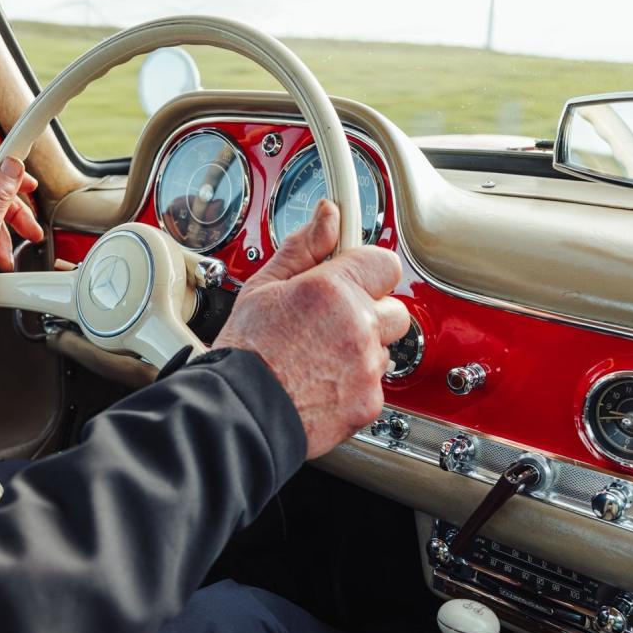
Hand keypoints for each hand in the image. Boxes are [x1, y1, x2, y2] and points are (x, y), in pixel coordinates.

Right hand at [214, 200, 408, 458]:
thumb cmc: (246, 355)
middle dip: (368, 311)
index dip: (365, 268)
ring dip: (362, 348)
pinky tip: (322, 381)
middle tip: (330, 320)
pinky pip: (374, 383)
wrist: (239, 414)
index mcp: (333, 291)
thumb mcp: (263, 288)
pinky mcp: (369, 401)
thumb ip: (303, 248)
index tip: (351, 272)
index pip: (383, 262)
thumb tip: (328, 217)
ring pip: (385, 349)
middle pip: (393, 308)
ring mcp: (366, 367)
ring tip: (319, 355)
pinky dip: (355, 382)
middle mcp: (358, 327)